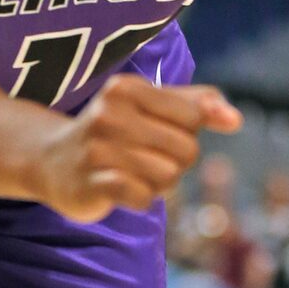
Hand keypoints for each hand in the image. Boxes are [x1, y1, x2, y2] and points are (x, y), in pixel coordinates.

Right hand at [37, 76, 241, 222]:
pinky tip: (122, 191)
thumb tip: (236, 120)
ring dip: (157, 184)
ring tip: (131, 175)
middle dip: (174, 163)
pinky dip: (140, 199)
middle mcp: (109, 112)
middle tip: (143, 160)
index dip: (185, 135)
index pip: (193, 117)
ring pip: (168, 177)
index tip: (157, 137)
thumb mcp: (151, 107)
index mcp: (128, 88)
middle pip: (186, 150)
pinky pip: (142, 197)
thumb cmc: (114, 131)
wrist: (52, 161)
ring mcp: (97, 149)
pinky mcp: (90, 183)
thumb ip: (197, 105)